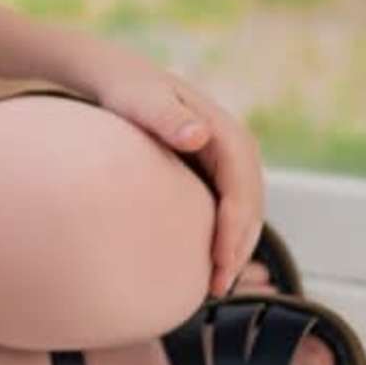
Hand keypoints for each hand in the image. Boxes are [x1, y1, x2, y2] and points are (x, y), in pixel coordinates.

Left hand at [86, 49, 266, 295]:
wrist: (115, 78)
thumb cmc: (125, 89)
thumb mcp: (140, 99)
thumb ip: (165, 116)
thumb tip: (198, 135)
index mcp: (225, 132)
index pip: (241, 187)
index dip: (235, 226)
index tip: (220, 260)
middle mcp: (235, 148)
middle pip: (250, 206)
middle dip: (239, 247)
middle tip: (217, 286)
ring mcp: (227, 162)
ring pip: (244, 213)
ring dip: (234, 249)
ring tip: (214, 286)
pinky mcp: (213, 172)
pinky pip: (227, 210)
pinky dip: (223, 238)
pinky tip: (204, 266)